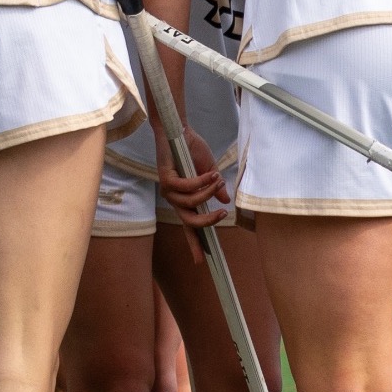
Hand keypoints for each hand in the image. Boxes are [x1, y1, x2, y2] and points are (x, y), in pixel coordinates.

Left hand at [157, 125, 228, 243]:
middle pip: (189, 221)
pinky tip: (211, 173)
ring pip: (191, 203)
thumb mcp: (209, 171)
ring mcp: (168, 190)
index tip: (202, 261)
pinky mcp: (165, 179)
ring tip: (218, 178)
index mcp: (183, 200)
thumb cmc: (192, 149)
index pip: (188, 227)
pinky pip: (187, 187)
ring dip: (208, 192)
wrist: (179, 129)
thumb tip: (225, 202)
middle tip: (223, 215)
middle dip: (208, 220)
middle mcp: (173, 199)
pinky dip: (202, 182)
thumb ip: (215, 188)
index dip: (194, 244)